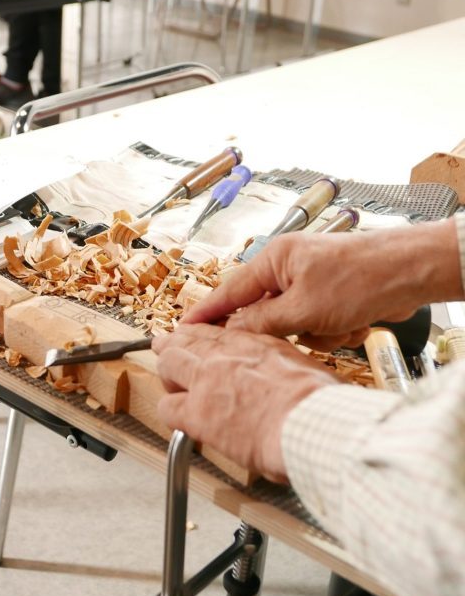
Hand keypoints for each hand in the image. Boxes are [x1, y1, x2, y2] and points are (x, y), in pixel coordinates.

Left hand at [153, 325, 337, 479]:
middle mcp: (224, 356)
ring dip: (168, 374)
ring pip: (167, 365)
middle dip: (175, 349)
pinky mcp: (196, 413)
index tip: (195, 340)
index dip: (198, 336)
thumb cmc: (320, 403)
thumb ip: (283, 367)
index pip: (213, 331)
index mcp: (253, 343)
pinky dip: (171, 412)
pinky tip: (181, 419)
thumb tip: (285, 380)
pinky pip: (166, 407)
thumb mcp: (304, 368)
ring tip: (171, 383)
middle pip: (182, 341)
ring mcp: (205, 382)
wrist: (313, 422)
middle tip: (172, 356)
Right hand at [185, 219, 460, 350]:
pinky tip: (355, 323)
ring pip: (294, 326)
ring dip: (318, 334)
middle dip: (289, 330)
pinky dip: (335, 331)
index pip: (228, 292)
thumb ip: (262, 323)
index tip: (183, 332)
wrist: (412, 274)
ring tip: (340, 324)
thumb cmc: (360, 278)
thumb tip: (233, 334)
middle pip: (265, 313)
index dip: (206, 315)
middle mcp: (289, 268)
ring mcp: (312, 283)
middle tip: (300, 332)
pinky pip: (318, 326)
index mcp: (274, 260)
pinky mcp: (332, 297)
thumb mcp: (303, 309)